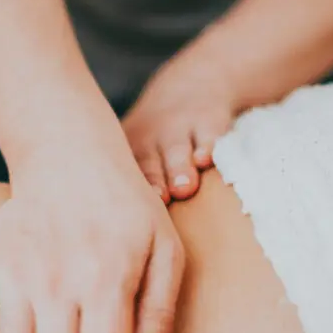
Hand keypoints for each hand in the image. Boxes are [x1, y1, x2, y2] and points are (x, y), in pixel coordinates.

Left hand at [123, 59, 236, 202]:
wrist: (194, 84)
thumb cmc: (160, 137)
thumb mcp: (137, 150)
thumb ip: (131, 190)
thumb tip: (122, 248)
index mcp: (130, 152)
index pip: (123, 175)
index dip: (123, 193)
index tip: (124, 216)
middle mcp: (151, 139)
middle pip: (149, 163)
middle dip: (154, 181)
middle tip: (159, 199)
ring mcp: (180, 128)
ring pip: (177, 150)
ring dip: (180, 167)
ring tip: (185, 187)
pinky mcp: (209, 119)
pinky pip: (209, 134)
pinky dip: (210, 145)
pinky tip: (209, 160)